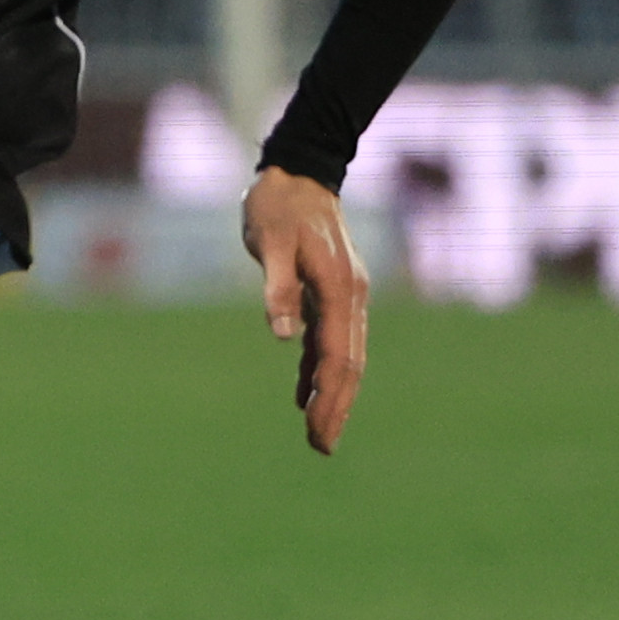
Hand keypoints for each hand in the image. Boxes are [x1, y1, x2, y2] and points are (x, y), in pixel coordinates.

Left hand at [242, 167, 367, 456]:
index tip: (318, 432)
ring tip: (317, 434)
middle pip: (348, 365)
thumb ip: (277, 288)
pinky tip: (303, 394)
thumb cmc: (278, 205)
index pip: (338, 357)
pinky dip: (318, 369)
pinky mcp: (329, 292)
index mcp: (338, 289)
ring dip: (331, 394)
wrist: (298, 171)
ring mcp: (343, 296)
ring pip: (343, 356)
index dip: (329, 397)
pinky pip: (329, 340)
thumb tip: (282, 336)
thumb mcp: (268, 242)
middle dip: (337, 407)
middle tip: (322, 448)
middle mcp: (350, 297)